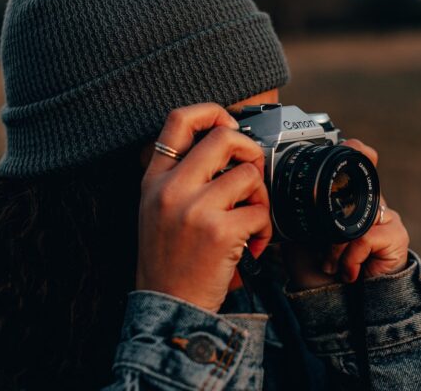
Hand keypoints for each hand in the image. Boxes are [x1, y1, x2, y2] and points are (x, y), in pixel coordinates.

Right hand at [135, 103, 271, 311]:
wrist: (168, 307)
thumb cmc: (169, 260)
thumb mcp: (157, 209)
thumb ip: (181, 176)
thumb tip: (227, 143)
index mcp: (154, 179)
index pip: (178, 120)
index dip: (212, 112)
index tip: (230, 126)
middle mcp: (171, 189)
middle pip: (223, 138)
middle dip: (249, 150)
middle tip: (253, 172)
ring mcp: (194, 209)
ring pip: (249, 175)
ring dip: (261, 198)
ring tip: (251, 220)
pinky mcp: (219, 232)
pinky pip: (260, 213)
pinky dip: (265, 231)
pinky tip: (253, 246)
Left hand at [282, 139, 409, 289]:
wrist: (333, 302)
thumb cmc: (316, 267)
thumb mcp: (298, 231)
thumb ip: (295, 208)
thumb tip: (275, 186)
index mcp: (349, 198)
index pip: (360, 163)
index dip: (358, 151)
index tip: (352, 145)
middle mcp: (370, 203)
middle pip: (356, 192)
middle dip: (331, 224)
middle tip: (321, 248)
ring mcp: (387, 218)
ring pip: (357, 217)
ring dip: (336, 245)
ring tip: (329, 262)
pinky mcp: (397, 236)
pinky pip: (366, 236)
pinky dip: (349, 257)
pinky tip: (347, 272)